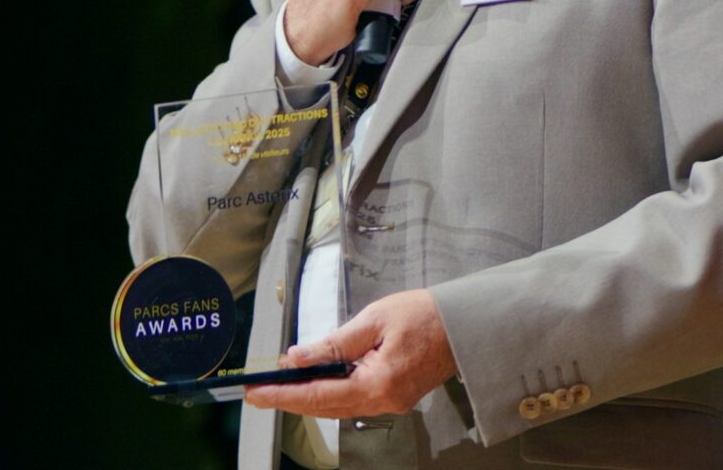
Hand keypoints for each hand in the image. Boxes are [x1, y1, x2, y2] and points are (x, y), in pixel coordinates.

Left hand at [243, 289, 456, 418]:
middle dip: (289, 398)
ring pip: (337, 406)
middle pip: (325, 406)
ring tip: (278, 384)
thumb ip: (333, 343)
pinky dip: (328, 392)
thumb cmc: (423, 315)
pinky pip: (352, 400)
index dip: (284, 394)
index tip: (257, 393)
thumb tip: (297, 358)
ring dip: (307, 396)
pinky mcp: (394, 396)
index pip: (319, 394)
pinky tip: (313, 380)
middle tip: (258, 391)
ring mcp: (390, 403)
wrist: (464, 324)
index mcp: (378, 384)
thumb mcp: (373, 320)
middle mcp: (383, 402)